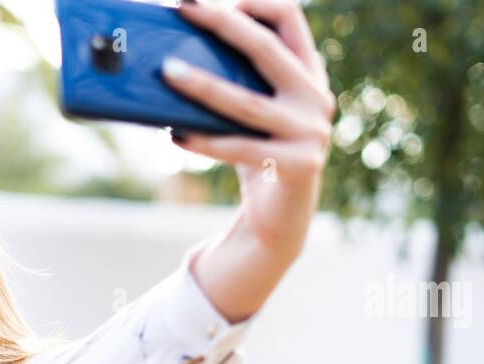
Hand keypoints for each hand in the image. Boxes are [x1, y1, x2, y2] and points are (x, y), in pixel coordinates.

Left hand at [164, 0, 334, 258]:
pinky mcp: (297, 166)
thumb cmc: (258, 157)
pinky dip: (203, 141)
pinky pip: (238, 148)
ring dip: (201, 84)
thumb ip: (237, 82)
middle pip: (266, 48)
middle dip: (221, 23)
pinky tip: (175, 134)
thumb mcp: (254, 113)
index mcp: (309, 75)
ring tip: (166, 71)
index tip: (208, 0)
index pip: (288, 18)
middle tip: (183, 8)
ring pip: (245, 102)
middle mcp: (316, 98)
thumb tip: (171, 56)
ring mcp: (311, 133)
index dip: (252, 1)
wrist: (280, 221)